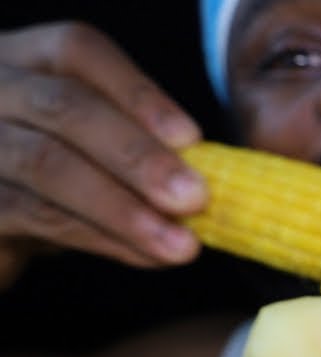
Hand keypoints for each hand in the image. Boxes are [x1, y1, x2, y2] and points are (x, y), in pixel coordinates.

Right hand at [0, 22, 207, 270]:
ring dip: (125, 209)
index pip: (77, 51)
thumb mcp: (89, 149)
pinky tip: (145, 255)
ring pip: (47, 165)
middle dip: (138, 155)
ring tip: (181, 245)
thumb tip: (209, 181)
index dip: (137, 93)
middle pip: (64, 106)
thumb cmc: (49, 180)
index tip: (192, 138)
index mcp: (26, 61)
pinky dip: (100, 238)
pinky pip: (33, 215)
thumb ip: (134, 150)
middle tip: (196, 198)